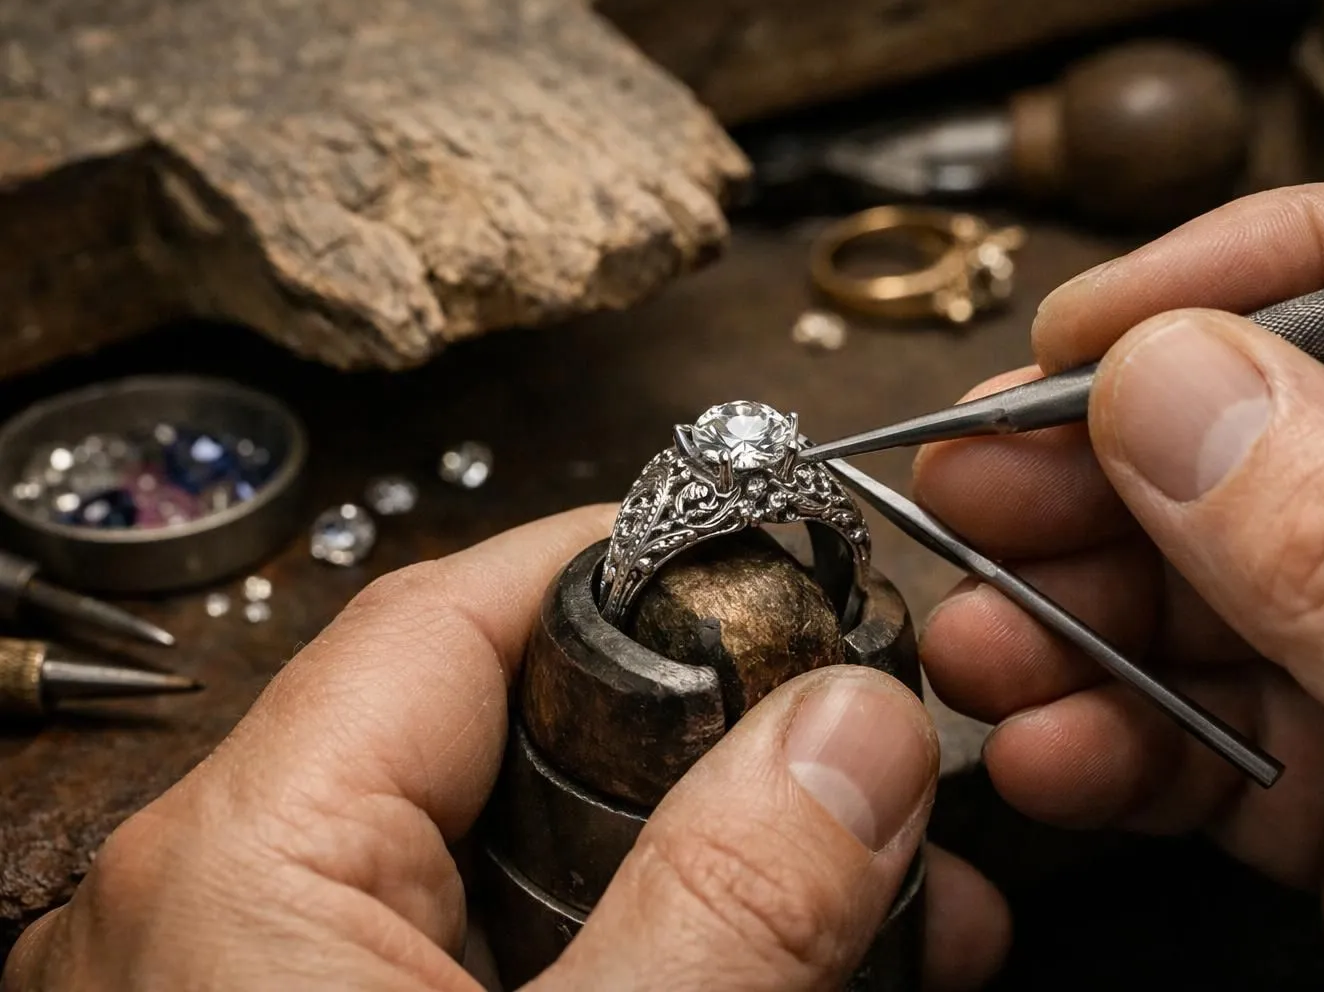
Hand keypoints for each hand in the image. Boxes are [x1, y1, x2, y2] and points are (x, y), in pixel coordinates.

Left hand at [3, 506, 1008, 990]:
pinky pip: (513, 956)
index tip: (772, 563)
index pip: (456, 616)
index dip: (626, 566)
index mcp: (247, 866)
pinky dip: (656, 955)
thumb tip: (859, 733)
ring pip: (536, 856)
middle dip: (723, 739)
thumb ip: (729, 916)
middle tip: (876, 754)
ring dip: (720, 865)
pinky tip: (795, 975)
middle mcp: (235, 909)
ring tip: (898, 899)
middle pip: (508, 729)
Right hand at [914, 179, 1323, 989]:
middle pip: (1306, 432)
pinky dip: (1115, 738)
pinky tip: (1046, 753)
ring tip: (974, 634)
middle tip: (979, 472)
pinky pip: (1220, 727)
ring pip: (1233, 586)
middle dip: (1120, 458)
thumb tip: (1179, 383)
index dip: (1278, 271)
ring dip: (1080, 609)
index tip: (1104, 324)